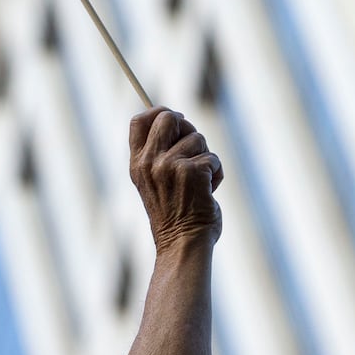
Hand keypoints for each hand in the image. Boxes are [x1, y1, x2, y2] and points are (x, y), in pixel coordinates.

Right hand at [129, 107, 223, 251]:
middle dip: (188, 129)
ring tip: (199, 183)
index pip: (139, 121)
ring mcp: (170, 165)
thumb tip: (176, 118)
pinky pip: (213, 158)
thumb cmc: (174, 214)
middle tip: (194, 149)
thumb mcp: (154, 182)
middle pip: (170, 117)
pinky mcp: (193, 171)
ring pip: (198, 138)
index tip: (175, 117)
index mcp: (137, 164)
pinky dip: (217, 174)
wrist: (183, 243)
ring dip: (205, 158)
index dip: (158, 111)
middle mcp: (150, 162)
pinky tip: (209, 192)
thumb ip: (158, 154)